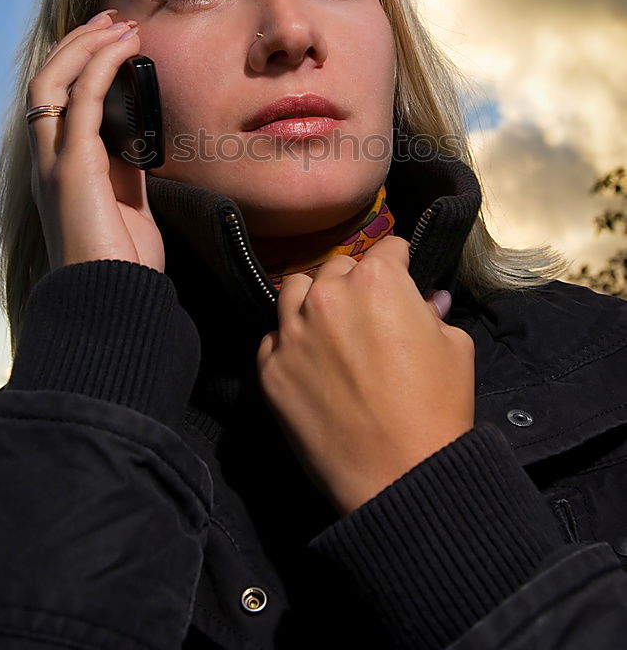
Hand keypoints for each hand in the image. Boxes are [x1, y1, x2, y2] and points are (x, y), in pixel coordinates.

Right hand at [27, 10, 164, 272]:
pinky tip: (124, 49)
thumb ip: (127, 168)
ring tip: (119, 24)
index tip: (112, 37)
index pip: (56, 100)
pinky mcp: (72, 168)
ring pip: (52, 82)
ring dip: (86, 46)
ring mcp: (53, 163)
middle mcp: (46, 160)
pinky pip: (80, 102)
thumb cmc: (124, 258)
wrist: (115, 298)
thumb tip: (143, 137)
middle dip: (79, 43)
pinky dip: (101, 67)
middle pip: (46, 81)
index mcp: (59, 166)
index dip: (79, 62)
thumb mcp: (128, 201)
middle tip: (114, 18)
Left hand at [256, 236, 474, 514]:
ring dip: (314, 300)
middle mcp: (328, 295)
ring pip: (295, 290)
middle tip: (370, 312)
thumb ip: (434, 313)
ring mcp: (292, 331)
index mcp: (378, 280)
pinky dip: (291, 343)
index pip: (387, 248)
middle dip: (355, 282)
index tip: (402, 274)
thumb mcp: (455, 348)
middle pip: (338, 267)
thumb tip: (428, 300)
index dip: (400, 261)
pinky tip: (312, 365)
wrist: (401, 477)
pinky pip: (274, 338)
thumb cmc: (437, 409)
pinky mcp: (270, 369)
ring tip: (331, 327)